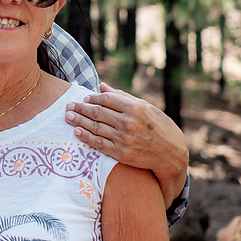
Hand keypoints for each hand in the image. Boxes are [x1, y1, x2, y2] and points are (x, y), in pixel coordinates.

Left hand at [65, 82, 187, 207]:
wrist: (172, 154)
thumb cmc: (159, 127)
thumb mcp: (145, 107)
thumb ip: (122, 96)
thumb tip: (102, 85)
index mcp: (135, 108)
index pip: (106, 99)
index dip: (93, 98)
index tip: (85, 98)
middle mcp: (128, 122)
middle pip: (97, 113)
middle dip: (80, 108)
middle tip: (69, 106)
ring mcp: (124, 138)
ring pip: (95, 127)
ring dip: (79, 121)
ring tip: (68, 116)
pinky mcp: (121, 153)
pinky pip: (99, 143)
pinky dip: (86, 137)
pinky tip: (76, 131)